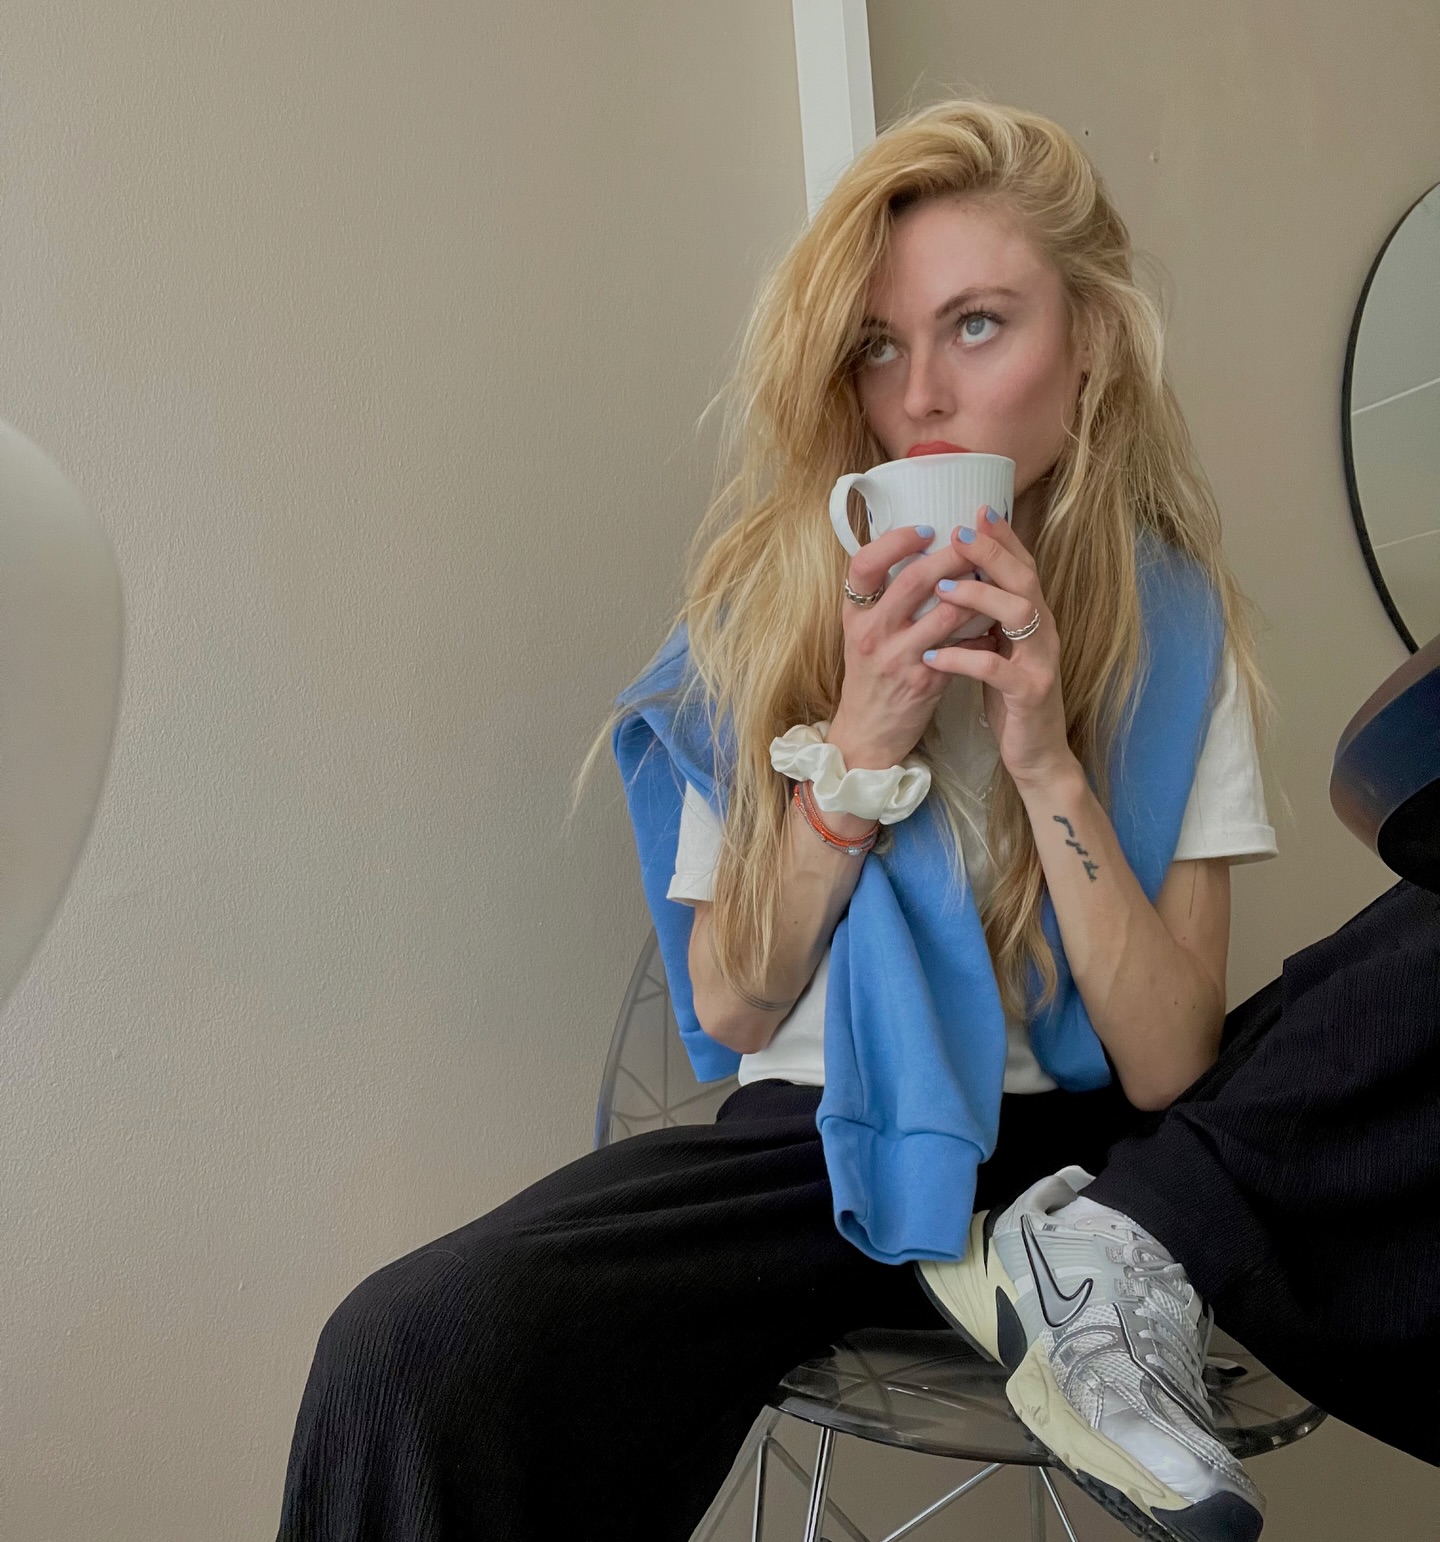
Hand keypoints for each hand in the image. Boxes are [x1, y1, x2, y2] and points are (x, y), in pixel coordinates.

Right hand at [827, 523, 986, 767]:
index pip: (864, 565)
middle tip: (976, 542)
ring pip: (947, 612)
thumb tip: (920, 551)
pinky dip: (981, 632)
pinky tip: (993, 624)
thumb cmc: (871, 674)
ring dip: (977, 592)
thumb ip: (883, 597)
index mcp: (855, 615)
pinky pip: (962, 647)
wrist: (868, 731)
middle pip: (914, 581)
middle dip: (953, 556)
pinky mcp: (924, 682)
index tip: (926, 529)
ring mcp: (898, 659)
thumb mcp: (863, 632)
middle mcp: (872, 634)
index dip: (895, 541)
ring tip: (994, 576)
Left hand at [920, 510, 1076, 791]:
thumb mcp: (1001, 647)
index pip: (1022, 566)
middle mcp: (1044, 631)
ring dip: (979, 597)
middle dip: (992, 553)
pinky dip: (965, 658)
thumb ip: (989, 615)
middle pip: (1025, 579)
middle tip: (957, 535)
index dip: (1003, 537)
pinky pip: (997, 670)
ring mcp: (1040, 661)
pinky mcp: (1029, 693)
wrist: (1037, 752)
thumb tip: (958, 577)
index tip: (977, 509)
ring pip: (1020, 614)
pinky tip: (934, 656)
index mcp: (1034, 618)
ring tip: (941, 591)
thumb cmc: (1011, 695)